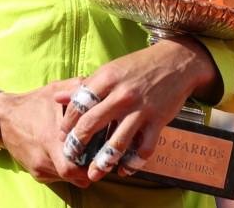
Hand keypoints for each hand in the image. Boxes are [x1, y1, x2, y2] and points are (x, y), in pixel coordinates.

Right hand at [0, 77, 92, 187]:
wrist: (2, 118)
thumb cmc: (32, 103)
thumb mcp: (54, 90)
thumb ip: (78, 88)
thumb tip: (99, 89)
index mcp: (49, 139)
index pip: (73, 166)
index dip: (91, 163)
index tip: (101, 153)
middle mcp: (43, 158)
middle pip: (73, 177)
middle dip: (87, 170)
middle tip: (97, 157)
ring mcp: (39, 168)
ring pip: (66, 179)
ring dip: (78, 170)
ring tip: (86, 155)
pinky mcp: (36, 173)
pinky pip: (56, 177)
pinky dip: (66, 170)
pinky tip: (69, 155)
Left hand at [55, 38, 218, 181]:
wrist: (176, 61)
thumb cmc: (138, 66)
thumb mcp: (110, 69)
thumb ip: (85, 86)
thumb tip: (57, 98)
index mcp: (107, 78)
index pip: (79, 105)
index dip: (68, 123)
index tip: (63, 136)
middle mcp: (122, 95)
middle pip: (92, 125)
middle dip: (78, 144)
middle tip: (71, 156)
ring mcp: (141, 109)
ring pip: (117, 143)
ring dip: (103, 162)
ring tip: (94, 173)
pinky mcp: (158, 121)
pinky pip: (144, 149)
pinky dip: (133, 163)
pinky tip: (124, 169)